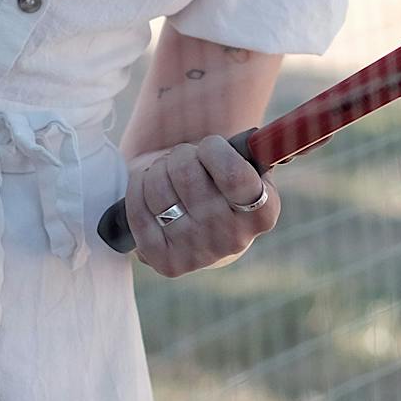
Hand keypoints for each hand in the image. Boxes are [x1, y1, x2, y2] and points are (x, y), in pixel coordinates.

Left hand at [125, 138, 279, 277]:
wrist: (200, 221)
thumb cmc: (222, 181)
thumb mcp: (246, 164)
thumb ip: (253, 149)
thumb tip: (259, 138)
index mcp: (263, 213)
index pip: (235, 175)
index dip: (213, 149)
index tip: (209, 145)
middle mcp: (233, 239)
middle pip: (187, 174)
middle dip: (180, 154)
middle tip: (183, 158)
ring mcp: (198, 254)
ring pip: (158, 188)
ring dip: (158, 169)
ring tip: (167, 172)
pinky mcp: (165, 262)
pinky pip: (138, 210)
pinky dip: (138, 186)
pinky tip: (147, 185)